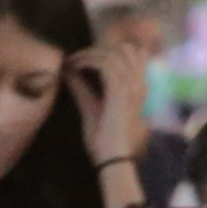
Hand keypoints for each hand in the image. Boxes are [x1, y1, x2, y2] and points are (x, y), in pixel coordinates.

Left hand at [70, 42, 150, 168]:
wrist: (113, 158)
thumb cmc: (105, 140)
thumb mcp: (91, 108)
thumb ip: (82, 89)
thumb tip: (68, 74)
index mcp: (137, 90)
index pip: (133, 56)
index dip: (108, 51)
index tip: (85, 58)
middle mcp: (138, 85)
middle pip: (126, 50)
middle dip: (100, 49)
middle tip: (79, 57)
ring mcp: (131, 86)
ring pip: (114, 53)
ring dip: (91, 53)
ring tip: (75, 61)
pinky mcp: (119, 91)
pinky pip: (105, 64)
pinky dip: (88, 61)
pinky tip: (75, 66)